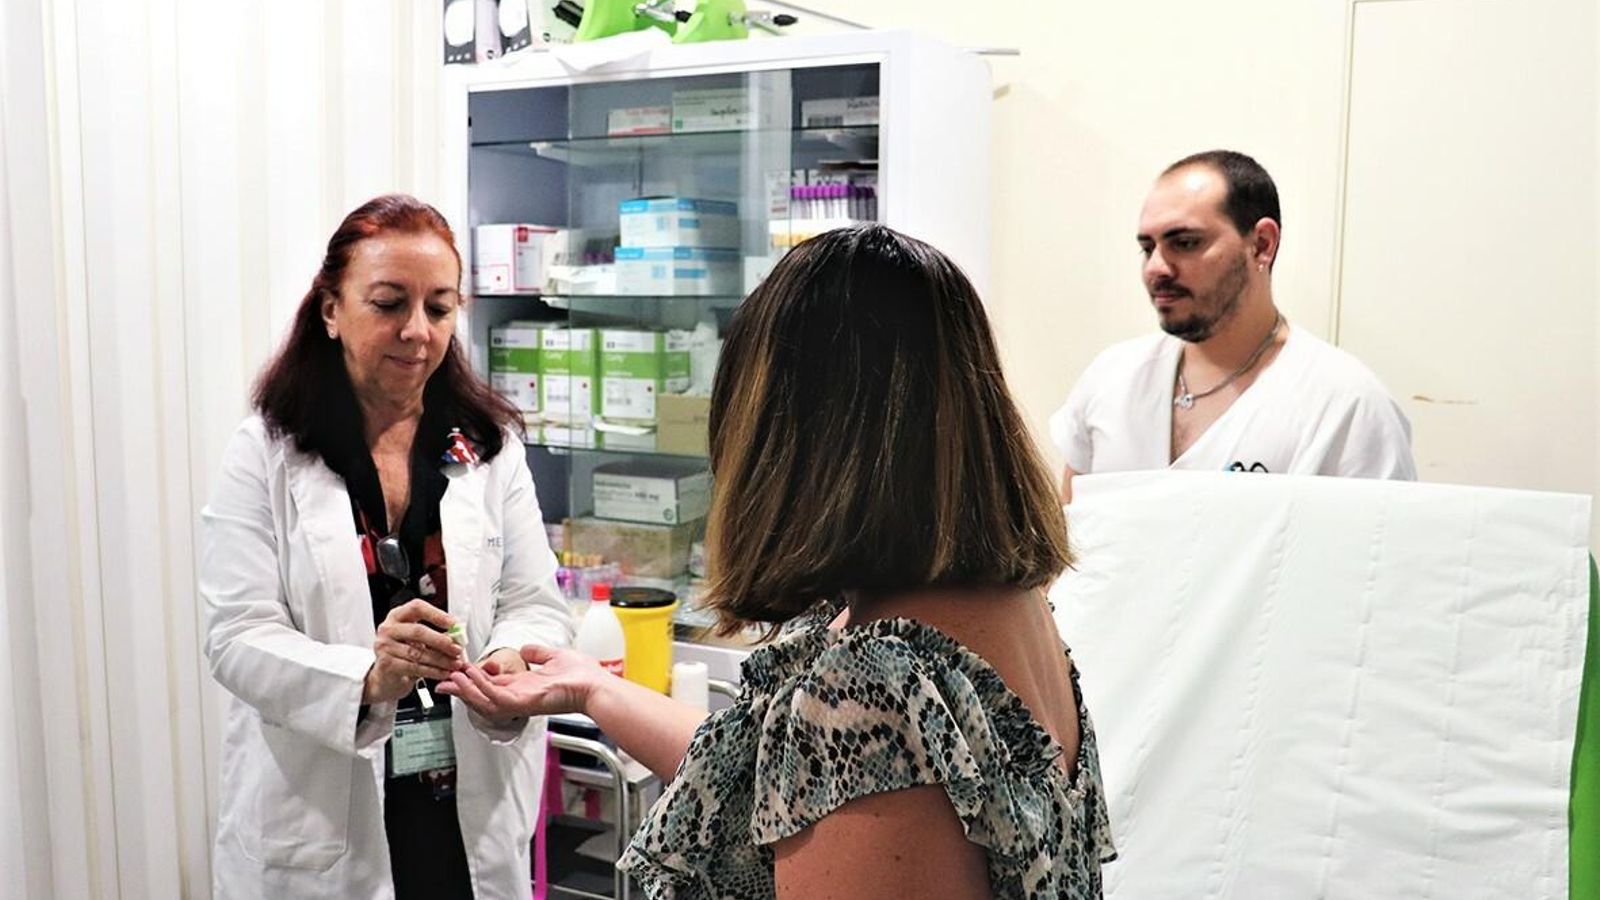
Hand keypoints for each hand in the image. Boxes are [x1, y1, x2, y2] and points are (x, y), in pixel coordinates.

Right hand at [363, 598, 465, 704]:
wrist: (386, 676)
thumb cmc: (404, 653)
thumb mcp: (418, 639)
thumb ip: (435, 634)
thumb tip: (457, 636)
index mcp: (398, 616)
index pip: (417, 608)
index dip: (436, 614)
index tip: (453, 623)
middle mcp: (389, 629)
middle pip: (418, 631)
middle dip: (441, 641)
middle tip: (457, 649)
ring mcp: (385, 647)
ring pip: (418, 653)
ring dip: (441, 660)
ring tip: (455, 663)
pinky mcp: (386, 664)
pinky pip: (414, 667)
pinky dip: (433, 671)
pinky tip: (444, 672)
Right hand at [437, 644, 606, 719]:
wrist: (595, 685)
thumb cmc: (582, 675)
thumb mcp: (554, 657)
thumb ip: (537, 653)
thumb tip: (525, 648)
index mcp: (524, 686)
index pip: (492, 685)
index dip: (473, 679)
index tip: (457, 671)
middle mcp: (519, 696)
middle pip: (482, 696)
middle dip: (461, 689)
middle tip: (442, 680)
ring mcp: (521, 702)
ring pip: (484, 700)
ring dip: (467, 688)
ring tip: (453, 676)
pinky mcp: (525, 702)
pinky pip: (497, 697)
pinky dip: (482, 687)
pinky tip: (472, 676)